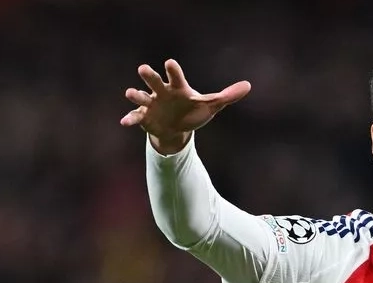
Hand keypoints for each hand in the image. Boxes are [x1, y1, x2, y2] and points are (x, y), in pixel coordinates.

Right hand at [120, 59, 250, 153]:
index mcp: (178, 88)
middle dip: (149, 75)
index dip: (173, 71)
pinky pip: (135, 116)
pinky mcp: (144, 117)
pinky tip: (124, 121)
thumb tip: (248, 86)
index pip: (176, 77)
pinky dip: (130, 118)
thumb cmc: (193, 112)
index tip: (170, 63)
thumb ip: (227, 96)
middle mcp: (162, 92)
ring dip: (136, 94)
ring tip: (131, 93)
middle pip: (154, 81)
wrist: (177, 129)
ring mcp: (151, 104)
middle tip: (143, 68)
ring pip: (141, 96)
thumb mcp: (211, 106)